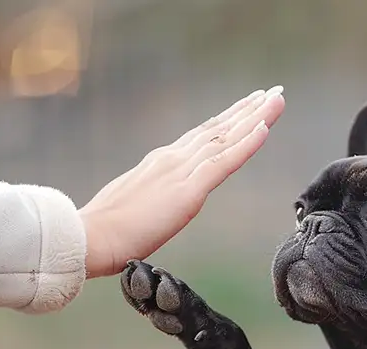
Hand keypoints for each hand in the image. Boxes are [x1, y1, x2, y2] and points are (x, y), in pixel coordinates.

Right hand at [78, 85, 285, 278]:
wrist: (88, 238)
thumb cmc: (104, 230)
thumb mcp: (134, 205)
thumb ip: (153, 197)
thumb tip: (159, 201)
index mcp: (162, 163)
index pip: (202, 136)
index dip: (229, 120)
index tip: (250, 106)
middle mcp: (173, 159)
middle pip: (219, 129)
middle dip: (249, 109)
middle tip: (274, 92)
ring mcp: (180, 172)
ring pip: (225, 138)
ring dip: (256, 117)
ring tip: (277, 99)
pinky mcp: (186, 192)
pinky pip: (223, 163)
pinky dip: (246, 144)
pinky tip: (264, 128)